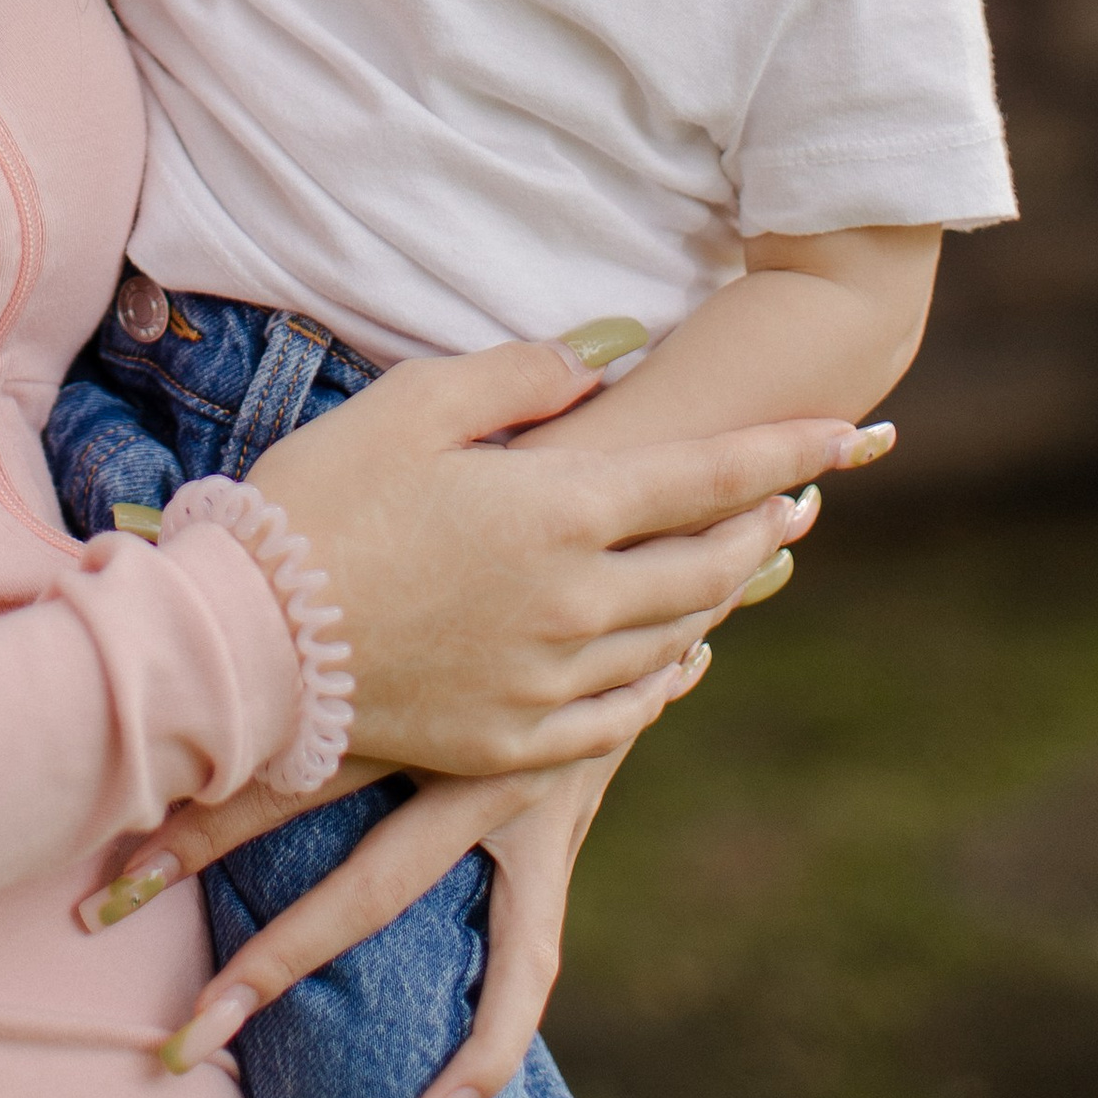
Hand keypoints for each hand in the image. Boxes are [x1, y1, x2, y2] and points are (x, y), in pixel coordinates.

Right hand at [240, 336, 876, 779]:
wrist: (245, 642)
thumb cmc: (321, 501)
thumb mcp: (416, 404)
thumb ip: (522, 377)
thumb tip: (604, 357)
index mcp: (559, 511)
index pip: (707, 473)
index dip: (789, 450)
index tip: (853, 431)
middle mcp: (576, 603)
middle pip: (710, 560)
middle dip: (768, 518)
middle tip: (808, 493)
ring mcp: (548, 681)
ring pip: (674, 636)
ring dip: (726, 592)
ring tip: (757, 560)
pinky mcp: (511, 741)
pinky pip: (620, 714)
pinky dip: (665, 678)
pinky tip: (683, 660)